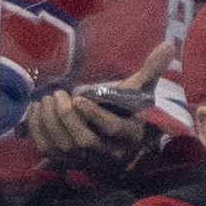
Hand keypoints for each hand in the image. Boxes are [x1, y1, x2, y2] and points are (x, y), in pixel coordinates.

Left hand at [24, 37, 172, 160]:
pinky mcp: (68, 160)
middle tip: (58, 95)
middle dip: (67, 118)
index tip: (78, 98)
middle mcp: (108, 151)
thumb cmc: (127, 112)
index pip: (112, 128)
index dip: (94, 115)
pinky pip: (48, 149)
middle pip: (85, 140)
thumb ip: (151, 70)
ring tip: (46, 100)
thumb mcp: (141, 92)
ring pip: (64, 146)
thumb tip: (168, 45)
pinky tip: (37, 110)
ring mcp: (86, 158)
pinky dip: (38, 130)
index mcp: (128, 133)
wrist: (118, 143)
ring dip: (50, 122)